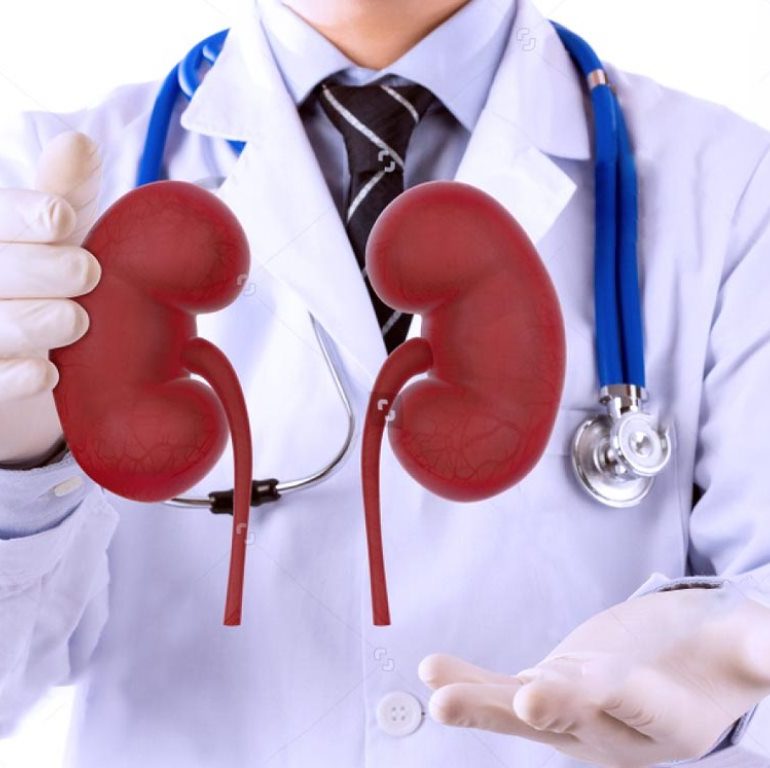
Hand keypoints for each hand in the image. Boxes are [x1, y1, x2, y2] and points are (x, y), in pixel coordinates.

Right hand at [0, 131, 101, 464]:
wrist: (20, 349)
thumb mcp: (51, 231)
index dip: (23, 217)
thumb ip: (63, 191)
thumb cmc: (38, 274)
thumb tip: (80, 144)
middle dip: (38, 269)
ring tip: (75, 318)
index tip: (62, 219)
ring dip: (31, 322)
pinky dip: (14, 376)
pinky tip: (47, 372)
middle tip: (86, 273)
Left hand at [419, 585, 769, 766]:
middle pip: (575, 718)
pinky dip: (468, 682)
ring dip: (480, 705)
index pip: (639, 708)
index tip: (572, 686)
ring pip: (522, 713)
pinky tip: (434, 672)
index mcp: (666, 718)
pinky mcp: (545, 691)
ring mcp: (572, 714)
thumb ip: (758, 652)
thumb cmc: (714, 656)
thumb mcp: (745, 648)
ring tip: (441, 697)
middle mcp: (613, 728)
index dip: (610, 698)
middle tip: (521, 698)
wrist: (676, 672)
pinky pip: (500, 691)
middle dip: (545, 708)